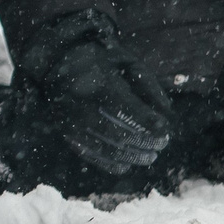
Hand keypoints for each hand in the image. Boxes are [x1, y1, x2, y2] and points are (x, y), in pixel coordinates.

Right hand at [33, 40, 175, 174]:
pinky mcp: (64, 130)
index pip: (128, 110)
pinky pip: (89, 154)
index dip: (149, 123)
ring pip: (106, 148)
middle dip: (145, 142)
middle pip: (119, 134)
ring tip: (150, 156)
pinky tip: (126, 165)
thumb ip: (149, 87)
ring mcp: (71, 120)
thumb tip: (169, 117)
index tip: (166, 129)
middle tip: (162, 144)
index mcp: (97, 83)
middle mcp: (81, 105)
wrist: (54, 58)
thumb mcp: (126, 62)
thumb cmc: (99, 59)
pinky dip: (109, 163)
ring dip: (132, 156)